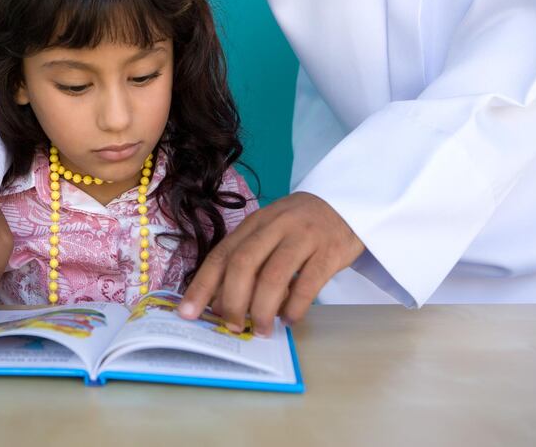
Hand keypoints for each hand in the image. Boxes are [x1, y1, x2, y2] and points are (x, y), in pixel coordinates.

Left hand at [178, 192, 364, 335]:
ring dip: (262, 309)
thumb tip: (220, 303)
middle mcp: (275, 226)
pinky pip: (309, 283)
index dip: (202, 285)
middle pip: (243, 264)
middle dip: (232, 301)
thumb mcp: (269, 233)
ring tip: (261, 329)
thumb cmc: (299, 227)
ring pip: (274, 275)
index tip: (188, 313)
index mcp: (254, 224)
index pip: (221, 255)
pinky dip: (295, 306)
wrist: (347, 205)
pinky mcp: (329, 251)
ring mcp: (303, 237)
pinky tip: (290, 319)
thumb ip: (247, 260)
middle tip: (232, 326)